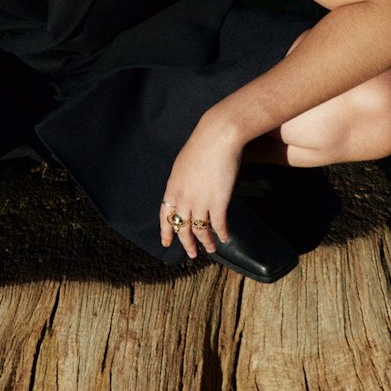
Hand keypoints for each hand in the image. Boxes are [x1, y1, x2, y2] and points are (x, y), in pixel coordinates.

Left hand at [159, 115, 244, 259]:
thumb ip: (182, 180)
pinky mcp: (218, 202)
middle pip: (182, 227)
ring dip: (206, 242)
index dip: (165, 230)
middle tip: (191, 254)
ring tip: (210, 249)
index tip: (166, 242)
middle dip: (186, 242)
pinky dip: (222, 234)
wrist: (218, 137)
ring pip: (200, 230)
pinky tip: (225, 238)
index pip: (165, 215)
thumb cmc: (203, 144)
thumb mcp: (184, 164)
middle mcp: (183, 198)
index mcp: (172, 187)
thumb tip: (187, 190)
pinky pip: (218, 225)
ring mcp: (200, 202)